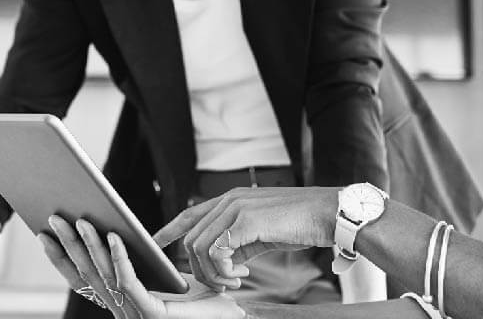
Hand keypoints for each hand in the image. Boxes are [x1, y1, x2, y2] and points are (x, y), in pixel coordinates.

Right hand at [40, 216, 243, 318]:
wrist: (230, 318)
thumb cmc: (203, 296)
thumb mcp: (165, 271)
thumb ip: (140, 257)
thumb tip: (114, 227)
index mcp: (122, 302)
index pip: (83, 278)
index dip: (62, 257)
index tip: (45, 232)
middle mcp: (123, 311)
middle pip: (87, 274)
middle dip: (68, 244)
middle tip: (53, 216)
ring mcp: (134, 315)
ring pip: (105, 276)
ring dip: (90, 246)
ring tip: (80, 220)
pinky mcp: (151, 315)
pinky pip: (129, 283)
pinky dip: (120, 259)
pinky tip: (115, 236)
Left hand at [152, 187, 339, 291]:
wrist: (328, 213)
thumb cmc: (300, 223)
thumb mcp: (262, 232)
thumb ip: (239, 241)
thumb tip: (223, 261)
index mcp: (232, 199)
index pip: (190, 213)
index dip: (169, 229)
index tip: (154, 242)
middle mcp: (230, 199)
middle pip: (191, 238)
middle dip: (200, 269)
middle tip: (225, 283)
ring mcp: (236, 207)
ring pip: (199, 247)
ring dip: (213, 273)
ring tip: (235, 281)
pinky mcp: (246, 220)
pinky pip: (217, 251)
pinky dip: (223, 270)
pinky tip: (242, 274)